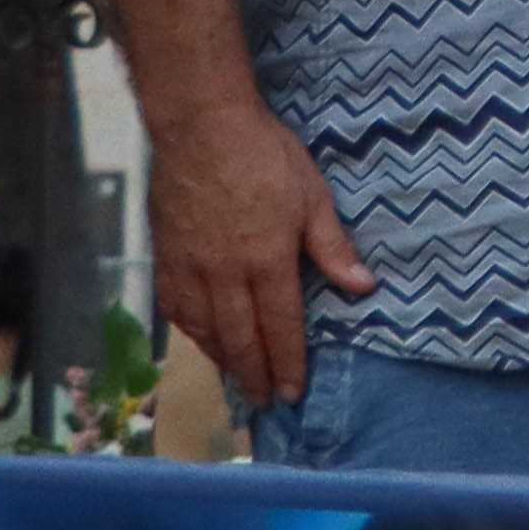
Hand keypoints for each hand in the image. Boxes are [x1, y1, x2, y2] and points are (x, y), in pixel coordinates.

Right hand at [153, 91, 370, 409]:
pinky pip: (175, 309)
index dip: (287, 363)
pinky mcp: (165, 256)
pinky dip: (190, 332)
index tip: (292, 392)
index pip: (279, 327)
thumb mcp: (313, 196)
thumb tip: (363, 287)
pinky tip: (200, 339)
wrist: (199, 127)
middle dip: (254, 374)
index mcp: (266, 261)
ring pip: (204, 329)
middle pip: (239, 338)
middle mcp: (223, 274)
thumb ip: (333, 248)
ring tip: (237, 378)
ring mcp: (189, 268)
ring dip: (222, 359)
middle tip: (264, 401)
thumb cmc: (264, 156)